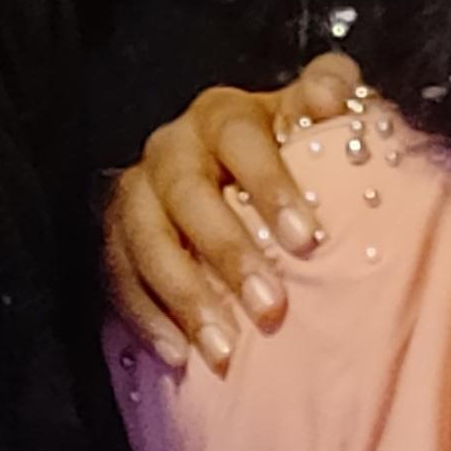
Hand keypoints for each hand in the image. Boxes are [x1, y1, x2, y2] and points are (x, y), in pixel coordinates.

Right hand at [104, 53, 362, 373]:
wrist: (243, 170)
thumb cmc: (296, 146)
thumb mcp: (317, 112)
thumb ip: (332, 93)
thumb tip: (329, 98)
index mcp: (222, 115)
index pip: (240, 142)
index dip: (271, 186)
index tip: (308, 240)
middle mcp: (171, 148)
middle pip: (188, 196)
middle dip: (227, 253)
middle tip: (270, 307)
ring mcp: (138, 194)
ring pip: (146, 242)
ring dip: (183, 297)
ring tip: (223, 350)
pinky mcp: (118, 238)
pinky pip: (118, 278)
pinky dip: (147, 319)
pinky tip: (179, 357)